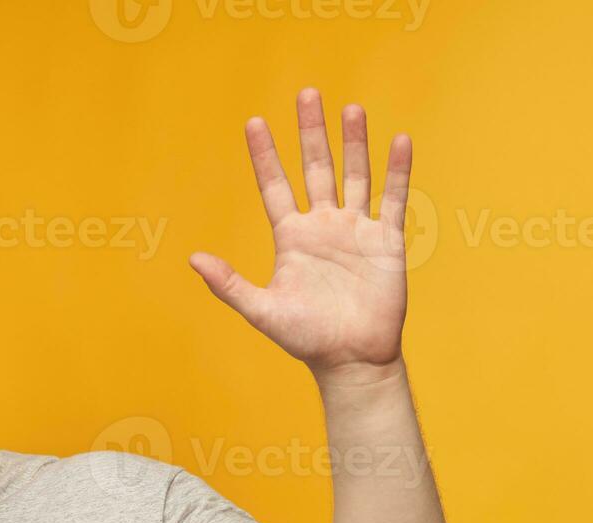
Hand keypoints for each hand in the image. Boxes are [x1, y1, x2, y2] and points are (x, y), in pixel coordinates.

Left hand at [189, 88, 413, 384]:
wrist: (351, 359)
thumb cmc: (305, 339)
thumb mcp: (261, 309)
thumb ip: (229, 284)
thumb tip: (193, 260)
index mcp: (291, 238)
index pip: (274, 186)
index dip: (264, 156)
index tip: (254, 123)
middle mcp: (322, 226)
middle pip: (315, 168)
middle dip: (310, 132)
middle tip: (306, 93)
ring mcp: (355, 230)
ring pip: (354, 175)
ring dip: (354, 142)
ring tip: (350, 108)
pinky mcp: (386, 241)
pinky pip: (393, 198)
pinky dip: (398, 170)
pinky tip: (400, 140)